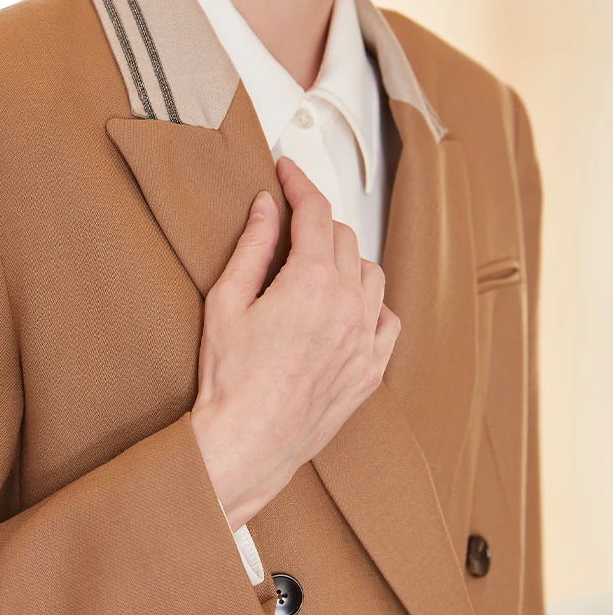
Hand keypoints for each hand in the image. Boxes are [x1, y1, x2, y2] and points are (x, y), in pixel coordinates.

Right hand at [190, 155, 401, 530]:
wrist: (247, 442)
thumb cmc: (230, 381)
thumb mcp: (226, 302)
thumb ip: (253, 247)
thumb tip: (267, 209)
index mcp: (311, 283)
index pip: (315, 214)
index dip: (301, 184)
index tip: (289, 172)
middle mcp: (347, 306)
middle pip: (345, 239)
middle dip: (319, 222)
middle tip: (294, 222)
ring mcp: (364, 340)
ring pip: (371, 274)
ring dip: (347, 259)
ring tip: (319, 264)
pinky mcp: (370, 370)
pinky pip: (387, 320)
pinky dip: (371, 303)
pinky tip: (349, 308)